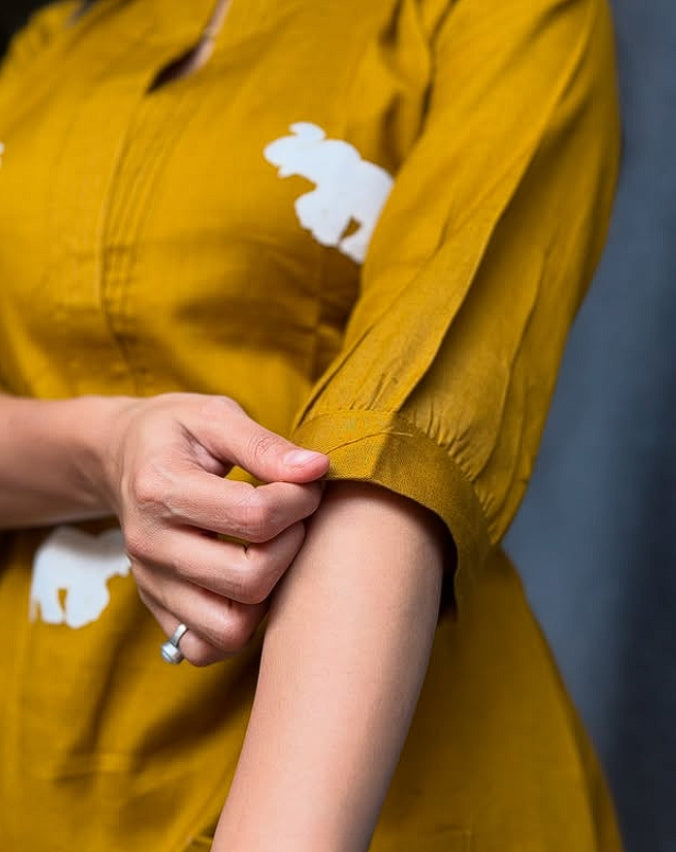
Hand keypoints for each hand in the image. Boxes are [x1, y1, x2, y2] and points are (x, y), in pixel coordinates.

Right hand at [99, 393, 328, 664]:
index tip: (308, 482)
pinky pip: (205, 648)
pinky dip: (239, 628)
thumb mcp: (215, 417)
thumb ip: (264, 445)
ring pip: (230, 628)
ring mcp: (151, 583)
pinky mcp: (157, 608)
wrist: (122, 456)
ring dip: (270, 594)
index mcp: (161, 488)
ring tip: (276, 552)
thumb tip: (316, 470)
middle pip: (248, 579)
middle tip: (298, 517)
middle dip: (293, 546)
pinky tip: (252, 585)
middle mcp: (150, 545)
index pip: (254, 517)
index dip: (300, 500)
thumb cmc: (175, 432)